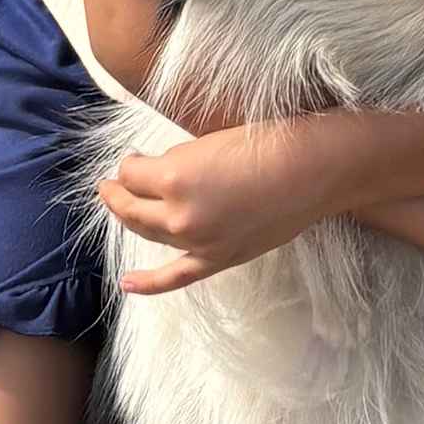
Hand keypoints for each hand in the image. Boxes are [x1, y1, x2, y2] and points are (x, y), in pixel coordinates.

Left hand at [96, 118, 346, 290]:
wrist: (311, 170)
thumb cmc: (265, 143)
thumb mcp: (209, 140)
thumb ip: (179, 161)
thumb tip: (160, 171)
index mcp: (173, 177)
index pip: (132, 174)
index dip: (130, 164)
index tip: (136, 157)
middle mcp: (179, 214)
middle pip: (132, 206)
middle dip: (118, 192)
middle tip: (111, 183)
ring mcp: (198, 241)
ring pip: (149, 234)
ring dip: (129, 219)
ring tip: (119, 207)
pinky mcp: (218, 258)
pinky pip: (176, 277)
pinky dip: (150, 283)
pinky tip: (128, 284)